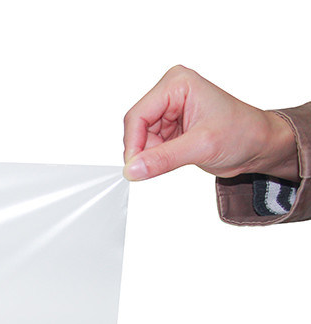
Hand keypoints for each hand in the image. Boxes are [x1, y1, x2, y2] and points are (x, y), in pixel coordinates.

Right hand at [123, 65, 298, 181]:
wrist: (259, 144)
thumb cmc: (242, 133)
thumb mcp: (200, 147)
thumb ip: (162, 159)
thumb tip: (132, 170)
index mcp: (177, 84)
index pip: (138, 115)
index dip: (133, 144)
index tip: (134, 169)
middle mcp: (171, 93)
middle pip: (137, 127)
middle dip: (143, 150)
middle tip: (156, 168)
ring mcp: (170, 109)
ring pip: (141, 139)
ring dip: (151, 155)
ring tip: (178, 158)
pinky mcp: (171, 126)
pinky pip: (150, 145)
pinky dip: (156, 158)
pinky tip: (176, 159)